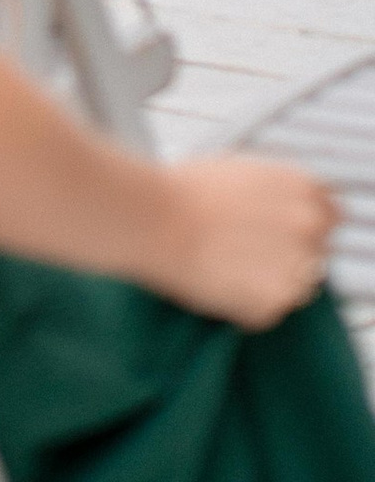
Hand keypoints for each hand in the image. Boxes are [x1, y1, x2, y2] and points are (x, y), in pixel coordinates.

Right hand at [148, 155, 336, 327]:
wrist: (151, 218)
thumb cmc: (185, 190)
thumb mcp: (243, 171)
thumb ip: (279, 193)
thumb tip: (288, 213)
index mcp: (304, 189)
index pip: (330, 216)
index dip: (303, 225)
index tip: (280, 232)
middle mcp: (309, 227)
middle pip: (315, 254)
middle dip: (287, 254)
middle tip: (244, 249)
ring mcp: (296, 269)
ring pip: (296, 287)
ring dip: (270, 282)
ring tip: (226, 266)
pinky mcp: (274, 304)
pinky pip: (269, 310)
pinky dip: (248, 304)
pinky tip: (218, 282)